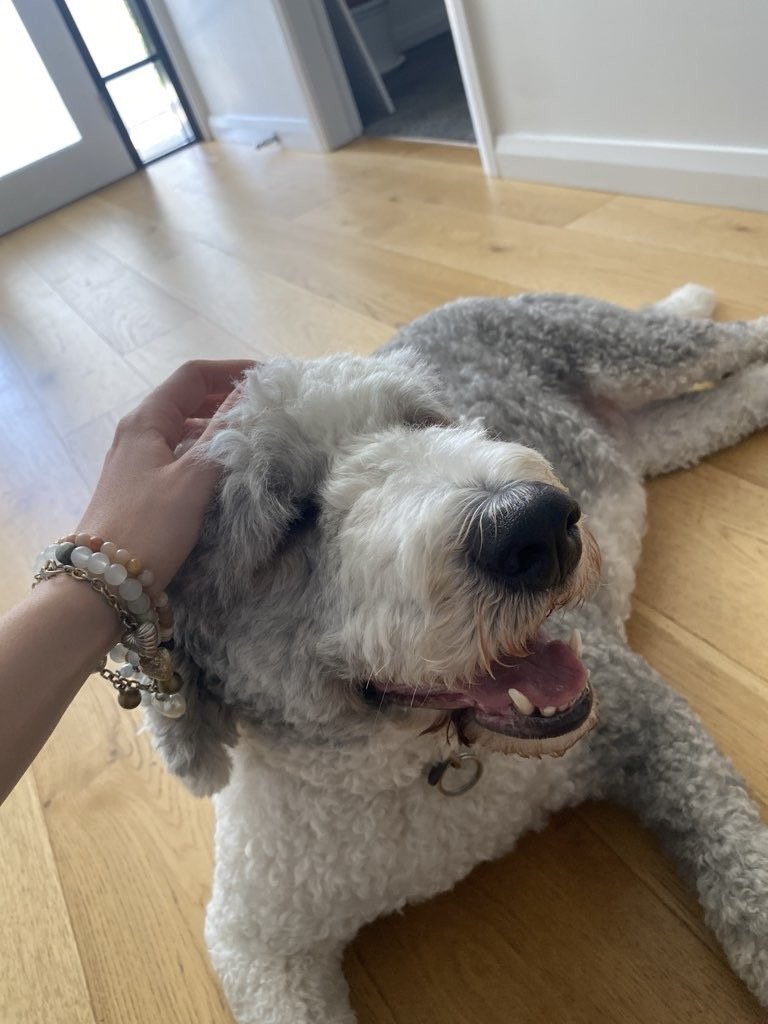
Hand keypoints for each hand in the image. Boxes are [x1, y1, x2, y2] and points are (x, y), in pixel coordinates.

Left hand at [76, 359, 255, 591]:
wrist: (105, 580)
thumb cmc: (150, 526)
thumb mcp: (193, 477)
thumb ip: (224, 434)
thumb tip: (251, 396)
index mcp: (146, 420)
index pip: (191, 376)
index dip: (229, 371)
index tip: (266, 378)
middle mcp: (138, 433)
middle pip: (186, 400)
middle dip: (226, 397)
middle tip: (267, 405)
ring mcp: (137, 460)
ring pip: (183, 429)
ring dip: (217, 425)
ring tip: (255, 433)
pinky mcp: (142, 486)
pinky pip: (179, 454)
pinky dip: (206, 451)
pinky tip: (228, 466)